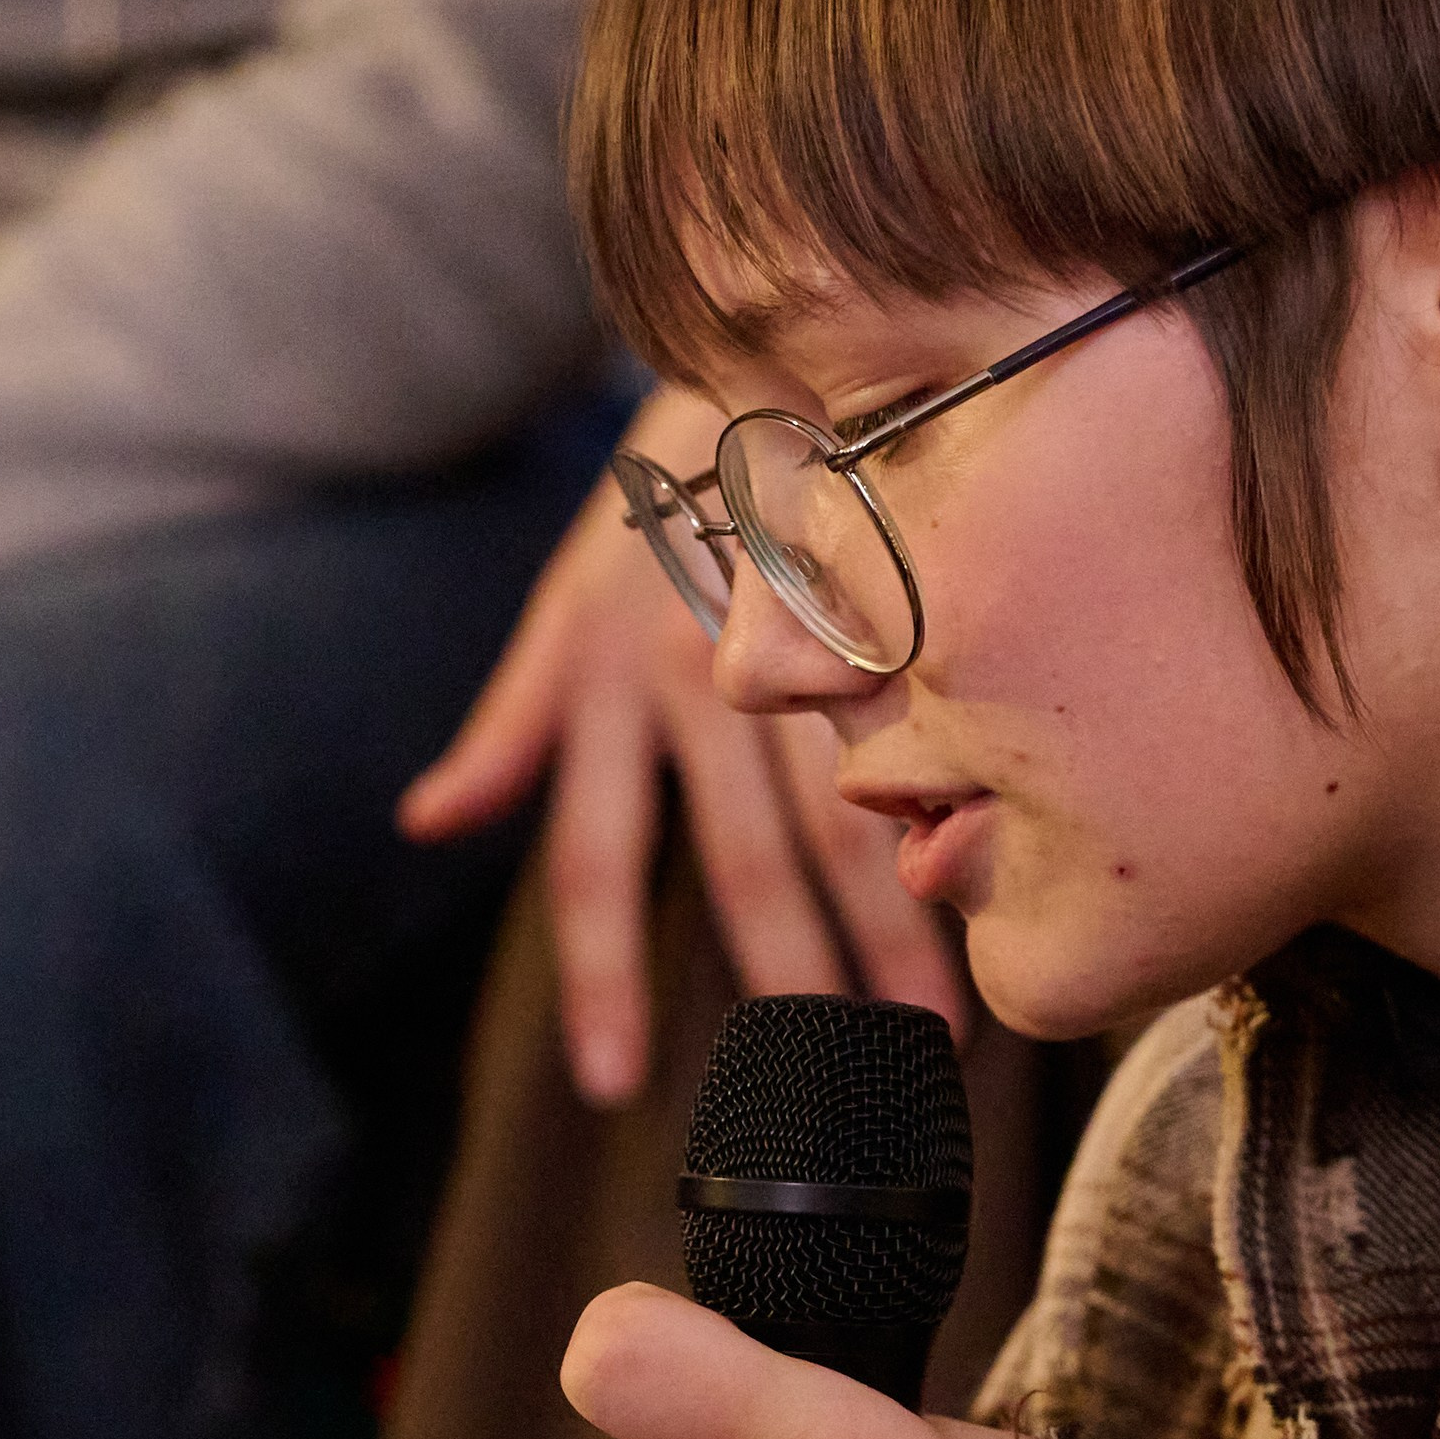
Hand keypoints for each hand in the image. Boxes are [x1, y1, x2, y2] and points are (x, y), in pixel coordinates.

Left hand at [400, 388, 963, 1101]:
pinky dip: (967, 817)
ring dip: (903, 927)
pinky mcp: (886, 602)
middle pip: (750, 857)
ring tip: (947, 1034)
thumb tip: (428, 822)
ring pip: (856, 805)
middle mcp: (701, 672)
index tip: (615, 1087)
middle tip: (838, 1089)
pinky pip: (930, 726)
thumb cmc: (652, 507)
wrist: (754, 349)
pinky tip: (1012, 896)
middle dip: (795, 977)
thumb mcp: (561, 610)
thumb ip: (506, 726)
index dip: (601, 977)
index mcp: (609, 689)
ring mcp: (801, 635)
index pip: (598, 861)